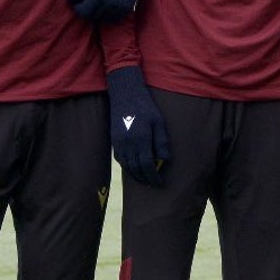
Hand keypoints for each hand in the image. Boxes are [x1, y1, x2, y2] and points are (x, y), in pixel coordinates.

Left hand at [67, 0, 150, 22]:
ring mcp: (120, 9)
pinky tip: (106, 3)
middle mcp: (111, 4)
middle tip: (85, 0)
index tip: (77, 1)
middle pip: (91, 17)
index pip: (83, 12)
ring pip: (101, 19)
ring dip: (96, 13)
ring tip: (96, 1)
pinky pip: (112, 19)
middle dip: (86, 10)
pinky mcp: (127, 10)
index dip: (77, 7)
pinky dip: (106, 14)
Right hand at [106, 65, 169, 186]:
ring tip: (144, 180)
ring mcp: (119, 143)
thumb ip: (161, 142)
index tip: (159, 183)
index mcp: (140, 140)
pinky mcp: (114, 140)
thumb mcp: (158, 122)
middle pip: (136, 168)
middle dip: (145, 179)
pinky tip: (133, 168)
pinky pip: (120, 159)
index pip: (147, 165)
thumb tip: (165, 159)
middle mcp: (128, 144)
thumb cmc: (145, 107)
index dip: (153, 176)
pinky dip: (127, 167)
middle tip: (153, 184)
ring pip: (127, 166)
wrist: (125, 95)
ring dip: (135, 175)